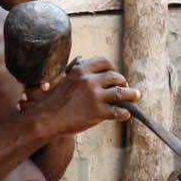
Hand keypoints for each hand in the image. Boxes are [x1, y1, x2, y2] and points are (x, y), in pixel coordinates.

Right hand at [19, 56, 140, 135]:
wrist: (45, 119)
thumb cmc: (51, 102)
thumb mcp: (63, 80)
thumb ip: (77, 76)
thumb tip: (90, 73)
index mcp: (81, 70)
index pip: (104, 61)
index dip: (112, 68)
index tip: (114, 74)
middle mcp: (89, 81)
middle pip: (115, 76)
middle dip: (123, 81)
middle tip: (125, 87)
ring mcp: (95, 96)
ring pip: (122, 92)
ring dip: (132, 94)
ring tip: (136, 96)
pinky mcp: (98, 112)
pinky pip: (118, 111)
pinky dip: (124, 113)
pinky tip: (125, 114)